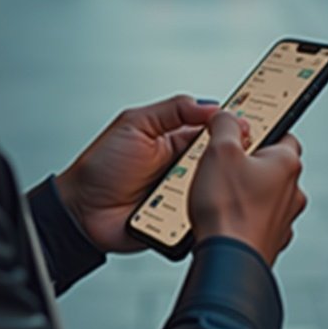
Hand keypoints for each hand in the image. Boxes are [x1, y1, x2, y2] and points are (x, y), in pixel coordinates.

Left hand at [55, 95, 232, 253]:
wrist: (80, 211)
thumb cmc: (100, 166)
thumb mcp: (134, 125)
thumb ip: (173, 110)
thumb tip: (211, 105)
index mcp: (175, 140)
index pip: (213, 131)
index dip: (231, 128)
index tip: (248, 126)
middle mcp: (183, 167)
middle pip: (220, 162)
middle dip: (228, 159)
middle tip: (236, 156)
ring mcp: (183, 195)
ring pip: (215, 190)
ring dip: (214, 186)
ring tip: (214, 182)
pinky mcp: (180, 223)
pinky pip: (201, 217)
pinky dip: (204, 213)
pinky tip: (205, 208)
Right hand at [189, 112, 305, 265]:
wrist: (228, 261)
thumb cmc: (228, 209)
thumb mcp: (219, 150)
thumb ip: (225, 124)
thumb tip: (227, 116)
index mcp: (287, 164)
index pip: (283, 133)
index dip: (260, 130)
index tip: (240, 131)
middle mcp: (292, 192)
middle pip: (270, 166)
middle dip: (247, 163)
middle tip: (220, 163)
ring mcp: (282, 220)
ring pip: (262, 195)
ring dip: (242, 192)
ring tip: (215, 194)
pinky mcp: (268, 242)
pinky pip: (254, 221)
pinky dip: (240, 217)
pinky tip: (219, 218)